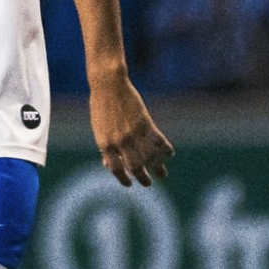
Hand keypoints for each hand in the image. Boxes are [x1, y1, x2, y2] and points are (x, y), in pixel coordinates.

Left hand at [89, 72, 173, 187]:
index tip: (130, 184)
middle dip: (144, 178)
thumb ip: (106, 148)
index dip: (123, 179)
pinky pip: (159, 141)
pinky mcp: (145, 123)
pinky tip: (169, 154)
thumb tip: (108, 166)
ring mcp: (133, 132)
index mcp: (105, 144)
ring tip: (162, 174)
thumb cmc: (100, 107)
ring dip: (158, 168)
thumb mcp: (98, 130)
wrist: (108, 85)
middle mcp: (120, 141)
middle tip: (149, 183)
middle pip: (136, 167)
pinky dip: (165, 149)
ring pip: (150, 157)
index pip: (116, 169)